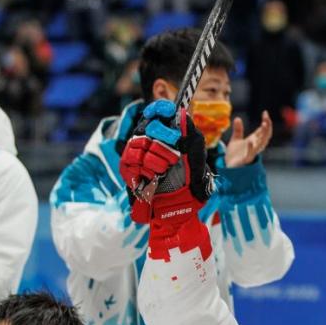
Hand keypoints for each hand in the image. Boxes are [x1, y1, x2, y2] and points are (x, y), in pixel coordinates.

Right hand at [120, 102, 213, 258]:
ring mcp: (137, 154)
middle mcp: (150, 142)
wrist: (177, 216)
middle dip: (163, 139)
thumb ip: (192, 141)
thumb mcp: (198, 164)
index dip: (161, 109)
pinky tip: (152, 180)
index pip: (159, 112)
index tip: (167, 112)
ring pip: (140, 142)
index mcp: (168, 138)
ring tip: (163, 173)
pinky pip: (132, 159)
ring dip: (156, 159)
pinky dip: (145, 170)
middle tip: (172, 157)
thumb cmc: (191, 191)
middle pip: (149, 125)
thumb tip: (184, 116)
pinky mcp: (127, 168)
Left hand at [224, 111, 272, 167]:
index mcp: (254, 141)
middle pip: (265, 136)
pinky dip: (251, 148)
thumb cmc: (234, 156)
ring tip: (263, 125)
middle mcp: (255, 146)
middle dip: (267, 127)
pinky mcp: (246, 160)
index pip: (263, 130)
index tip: (265, 112)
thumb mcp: (235, 140)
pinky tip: (250, 141)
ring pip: (261, 144)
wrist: (229, 168)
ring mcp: (251, 153)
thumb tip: (238, 118)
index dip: (266, 121)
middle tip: (266, 118)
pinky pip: (250, 154)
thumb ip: (238, 130)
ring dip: (264, 135)